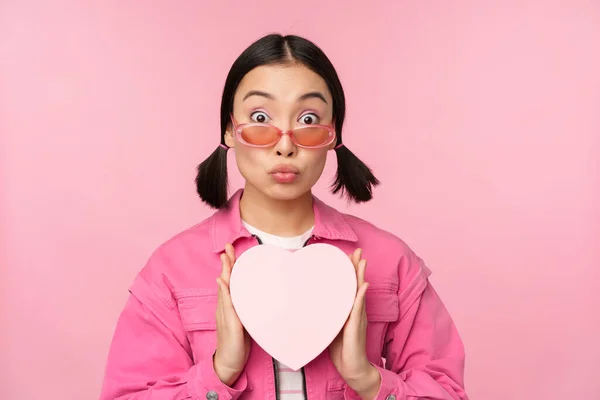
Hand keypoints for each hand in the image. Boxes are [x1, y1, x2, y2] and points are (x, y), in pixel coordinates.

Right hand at [213, 243, 250, 385]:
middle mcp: (225, 307)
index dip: (231, 267)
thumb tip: (257, 296)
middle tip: (228, 247)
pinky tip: (222, 282)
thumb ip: (247, 308)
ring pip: (224, 289)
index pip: (230, 282)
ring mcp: (225, 314)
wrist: (228, 363)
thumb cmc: (238, 343)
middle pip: (225, 281)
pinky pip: (225, 305)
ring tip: (225, 258)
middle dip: (227, 264)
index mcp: (229, 306)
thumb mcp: (245, 321)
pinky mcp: (229, 323)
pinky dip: (223, 292)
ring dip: (225, 272)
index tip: (232, 251)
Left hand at [329, 248, 380, 398]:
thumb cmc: (341, 349)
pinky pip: (359, 309)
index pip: (349, 286)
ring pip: (359, 293)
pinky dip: (361, 296)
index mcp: (348, 310)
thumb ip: (327, 314)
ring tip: (362, 261)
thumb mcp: (330, 326)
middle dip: (357, 267)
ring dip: (360, 276)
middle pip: (357, 284)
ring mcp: (357, 318)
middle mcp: (354, 311)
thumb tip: (313, 302)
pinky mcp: (356, 327)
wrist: (352, 368)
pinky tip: (363, 285)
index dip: (348, 271)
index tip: (346, 255)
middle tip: (358, 250)